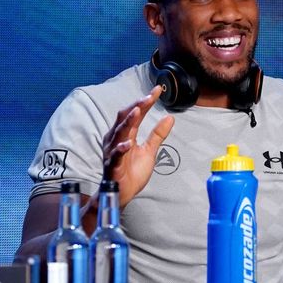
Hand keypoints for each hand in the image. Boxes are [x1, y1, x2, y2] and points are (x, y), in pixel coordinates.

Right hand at [102, 86, 174, 208]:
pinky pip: (115, 156)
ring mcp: (113, 152)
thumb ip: (157, 134)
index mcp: (126, 134)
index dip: (146, 101)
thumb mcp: (149, 150)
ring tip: (138, 111)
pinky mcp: (113, 166)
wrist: (122, 193)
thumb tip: (170, 118)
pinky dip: (121, 149)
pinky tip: (127, 144)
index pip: (136, 113)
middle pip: (125, 118)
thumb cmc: (131, 171)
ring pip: (119, 133)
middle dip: (137, 106)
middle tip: (149, 96)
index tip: (158, 90)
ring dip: (128, 122)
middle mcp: (117, 140)